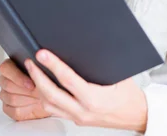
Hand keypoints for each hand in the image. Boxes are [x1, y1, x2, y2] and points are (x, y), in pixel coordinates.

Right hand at [0, 58, 51, 120]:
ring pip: (11, 98)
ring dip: (28, 99)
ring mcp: (5, 94)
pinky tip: (35, 105)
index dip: (18, 77)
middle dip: (26, 90)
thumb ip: (38, 70)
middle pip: (7, 85)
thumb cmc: (48, 82)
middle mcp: (5, 79)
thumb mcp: (45, 73)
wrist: (52, 98)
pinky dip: (27, 109)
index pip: (6, 68)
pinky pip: (14, 110)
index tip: (32, 84)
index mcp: (11, 65)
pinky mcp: (8, 108)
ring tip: (40, 97)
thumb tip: (38, 70)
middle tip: (39, 92)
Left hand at [24, 49, 147, 131]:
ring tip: (33, 72)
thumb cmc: (129, 95)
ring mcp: (78, 117)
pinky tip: (41, 88)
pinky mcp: (76, 120)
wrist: (136, 115)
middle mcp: (83, 110)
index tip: (42, 54)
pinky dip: (45, 98)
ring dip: (38, 88)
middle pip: (51, 94)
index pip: (67, 79)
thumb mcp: (118, 75)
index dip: (53, 65)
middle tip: (30, 62)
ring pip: (49, 105)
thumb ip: (100, 64)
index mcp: (94, 99)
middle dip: (37, 76)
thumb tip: (85, 47)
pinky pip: (54, 111)